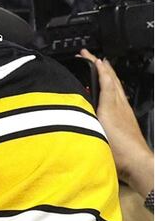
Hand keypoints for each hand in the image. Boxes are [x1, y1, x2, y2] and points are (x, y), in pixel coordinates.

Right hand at [79, 49, 153, 196]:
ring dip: (108, 77)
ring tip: (102, 70)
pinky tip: (110, 93)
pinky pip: (119, 97)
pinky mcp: (127, 120)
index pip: (105, 79)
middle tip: (93, 57)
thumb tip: (82, 95)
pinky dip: (113, 89)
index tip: (88, 56)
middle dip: (102, 67)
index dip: (96, 67)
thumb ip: (90, 110)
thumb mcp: (98, 127)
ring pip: (117, 88)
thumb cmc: (119, 149)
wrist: (137, 164)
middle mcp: (119, 105)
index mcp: (111, 104)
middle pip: (112, 81)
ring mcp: (125, 113)